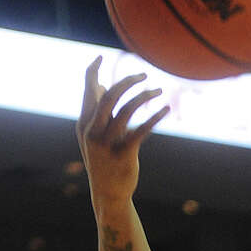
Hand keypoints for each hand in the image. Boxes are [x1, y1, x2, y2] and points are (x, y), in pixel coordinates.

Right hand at [76, 57, 169, 201]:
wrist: (108, 193)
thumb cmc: (105, 160)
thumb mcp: (97, 134)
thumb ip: (101, 111)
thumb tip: (106, 85)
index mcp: (85, 122)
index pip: (87, 89)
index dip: (93, 70)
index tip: (100, 56)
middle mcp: (93, 131)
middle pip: (109, 95)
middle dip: (128, 81)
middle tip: (144, 74)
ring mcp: (107, 144)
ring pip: (127, 110)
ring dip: (145, 97)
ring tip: (159, 91)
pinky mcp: (123, 155)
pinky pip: (141, 130)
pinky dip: (155, 117)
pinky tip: (166, 110)